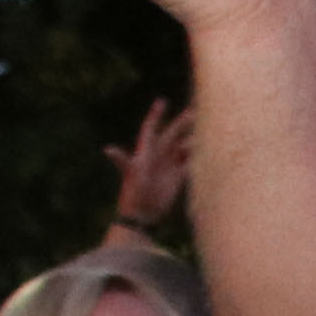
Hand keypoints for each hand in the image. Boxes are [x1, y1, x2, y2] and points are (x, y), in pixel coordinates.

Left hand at [107, 99, 194, 232]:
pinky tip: (208, 153)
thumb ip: (122, 160)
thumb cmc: (133, 193)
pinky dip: (198, 158)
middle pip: (172, 134)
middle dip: (183, 123)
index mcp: (146, 151)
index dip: (156, 114)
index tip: (162, 101)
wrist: (142, 213)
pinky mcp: (177, 177)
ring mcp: (169, 166)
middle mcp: (158, 156)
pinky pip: (190, 163)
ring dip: (194, 141)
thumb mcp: (129, 174)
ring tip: (207, 134)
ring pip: (184, 148)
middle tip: (195, 111)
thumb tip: (107, 149)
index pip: (151, 128)